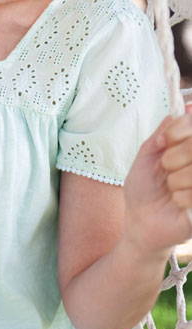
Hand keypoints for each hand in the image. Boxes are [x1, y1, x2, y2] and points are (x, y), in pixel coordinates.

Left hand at [123, 103, 191, 256]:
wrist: (142, 222)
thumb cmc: (144, 189)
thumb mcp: (147, 155)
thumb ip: (165, 132)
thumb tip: (187, 106)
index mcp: (190, 146)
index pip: (191, 123)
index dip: (177, 132)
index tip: (163, 144)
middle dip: (172, 160)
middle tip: (166, 172)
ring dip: (175, 183)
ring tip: (172, 191)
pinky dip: (181, 198)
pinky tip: (180, 204)